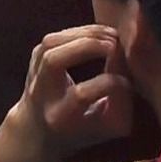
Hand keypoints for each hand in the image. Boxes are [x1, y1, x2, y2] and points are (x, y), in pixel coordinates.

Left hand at [0, 24, 130, 161]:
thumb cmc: (83, 130)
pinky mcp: (34, 57)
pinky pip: (54, 37)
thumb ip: (121, 102)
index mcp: (59, 117)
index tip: (126, 83)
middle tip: (117, 45)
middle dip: (88, 47)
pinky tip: (100, 35)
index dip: (108, 83)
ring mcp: (33, 72)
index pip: (80, 94)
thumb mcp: (109, 126)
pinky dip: (78, 31)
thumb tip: (127, 70)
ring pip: (51, 44)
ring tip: (112, 37)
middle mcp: (40, 93)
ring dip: (84, 34)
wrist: (40, 128)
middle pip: (55, 60)